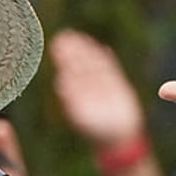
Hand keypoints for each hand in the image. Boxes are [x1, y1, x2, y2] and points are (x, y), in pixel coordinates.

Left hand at [49, 28, 144, 148]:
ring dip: (87, 52)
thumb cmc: (96, 132)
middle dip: (72, 51)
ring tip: (80, 38)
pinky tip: (104, 50)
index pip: (68, 72)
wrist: (118, 139)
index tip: (57, 46)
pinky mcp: (118, 87)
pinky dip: (108, 60)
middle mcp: (87, 88)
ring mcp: (103, 86)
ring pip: (94, 64)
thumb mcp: (80, 116)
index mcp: (76, 94)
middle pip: (78, 65)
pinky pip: (112, 70)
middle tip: (63, 36)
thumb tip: (61, 84)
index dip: (64, 59)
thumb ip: (72, 99)